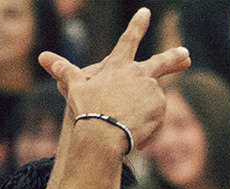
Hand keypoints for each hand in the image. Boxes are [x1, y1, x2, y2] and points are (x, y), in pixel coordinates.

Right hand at [38, 7, 190, 149]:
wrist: (103, 134)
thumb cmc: (87, 110)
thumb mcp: (74, 89)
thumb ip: (64, 72)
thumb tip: (44, 58)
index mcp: (119, 65)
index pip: (129, 39)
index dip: (136, 25)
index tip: (145, 12)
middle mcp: (139, 73)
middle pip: (161, 62)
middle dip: (174, 57)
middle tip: (186, 55)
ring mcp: (152, 89)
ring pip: (152, 101)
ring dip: (144, 112)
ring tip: (127, 125)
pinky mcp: (160, 107)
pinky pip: (156, 118)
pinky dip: (148, 126)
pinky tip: (136, 133)